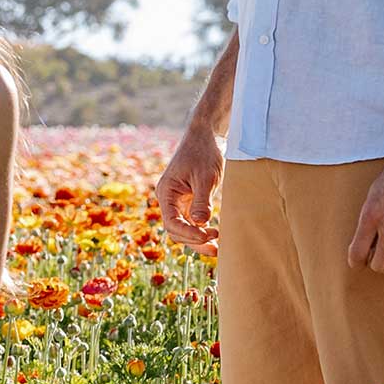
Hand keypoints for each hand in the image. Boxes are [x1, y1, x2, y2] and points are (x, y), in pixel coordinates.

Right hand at [153, 125, 223, 254]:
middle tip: (216, 246)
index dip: (188, 234)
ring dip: (198, 239)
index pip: (172, 222)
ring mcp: (178, 201)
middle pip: (176, 230)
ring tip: (217, 248)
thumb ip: (201, 201)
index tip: (208, 236)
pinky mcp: (188, 201)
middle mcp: (169, 199)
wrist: (206, 136)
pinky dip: (201, 231)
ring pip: (184, 229)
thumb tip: (200, 224)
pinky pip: (191, 222)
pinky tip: (215, 236)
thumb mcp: (205, 177)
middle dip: (194, 241)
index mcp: (166, 192)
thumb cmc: (204, 152)